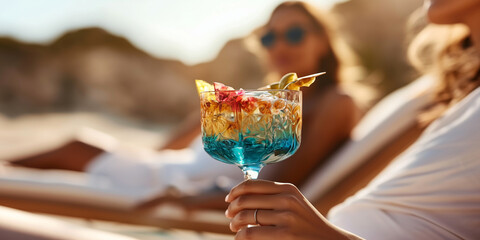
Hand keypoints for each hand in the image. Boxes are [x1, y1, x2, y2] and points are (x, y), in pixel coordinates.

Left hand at [225, 180, 361, 239]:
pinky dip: (241, 236)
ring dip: (235, 224)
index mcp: (288, 188)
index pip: (252, 184)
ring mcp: (287, 217)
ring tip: (234, 228)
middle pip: (246, 200)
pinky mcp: (285, 235)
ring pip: (246, 217)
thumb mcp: (294, 204)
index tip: (228, 200)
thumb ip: (273, 196)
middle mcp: (287, 199)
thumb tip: (240, 196)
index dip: (235, 192)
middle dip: (232, 209)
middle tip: (229, 217)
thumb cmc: (306, 224)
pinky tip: (242, 237)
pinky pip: (251, 233)